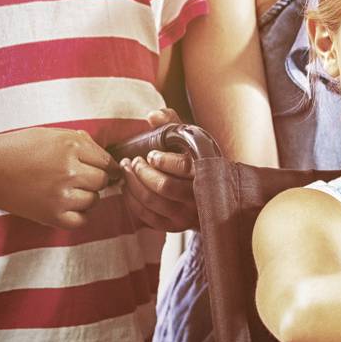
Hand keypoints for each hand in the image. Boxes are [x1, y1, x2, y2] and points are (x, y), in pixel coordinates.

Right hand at [0, 126, 115, 228]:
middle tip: (78, 178)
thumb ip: (80, 143)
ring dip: (87, 196)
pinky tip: (69, 206)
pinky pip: (82, 220)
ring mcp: (61, 195)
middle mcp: (69, 170)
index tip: (102, 169)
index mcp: (71, 147)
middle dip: (95, 179)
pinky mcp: (51, 215)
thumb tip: (106, 157)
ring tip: (68, 190)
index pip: (106, 161)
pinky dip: (80, 215)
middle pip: (102, 180)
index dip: (106, 165)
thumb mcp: (52, 135)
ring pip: (94, 199)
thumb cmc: (17, 149)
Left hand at [118, 109, 196, 231]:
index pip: (184, 167)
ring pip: (152, 202)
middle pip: (163, 186)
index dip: (163, 160)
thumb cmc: (196, 162)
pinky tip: (127, 188)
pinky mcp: (174, 226)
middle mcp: (198, 196)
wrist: (213, 196)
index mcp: (206, 172)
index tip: (151, 154)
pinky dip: (132, 201)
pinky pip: (147, 216)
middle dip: (142, 172)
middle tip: (132, 161)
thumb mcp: (191, 141)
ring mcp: (186, 214)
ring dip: (132, 185)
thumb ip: (173, 124)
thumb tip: (152, 115)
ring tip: (127, 171)